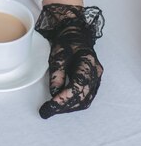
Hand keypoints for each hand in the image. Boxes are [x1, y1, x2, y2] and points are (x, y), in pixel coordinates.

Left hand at [35, 4, 104, 118]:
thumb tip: (54, 93)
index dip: (64, 98)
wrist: (75, 35)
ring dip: (68, 107)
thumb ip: (56, 73)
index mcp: (88, 62)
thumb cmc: (67, 42)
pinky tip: (62, 104)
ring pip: (85, 101)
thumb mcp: (58, 54)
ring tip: (52, 109)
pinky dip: (73, 104)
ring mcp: (96, 79)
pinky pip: (86, 98)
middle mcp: (95, 72)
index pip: (77, 86)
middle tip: (47, 110)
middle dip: (64, 106)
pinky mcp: (93, 83)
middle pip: (82, 97)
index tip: (51, 105)